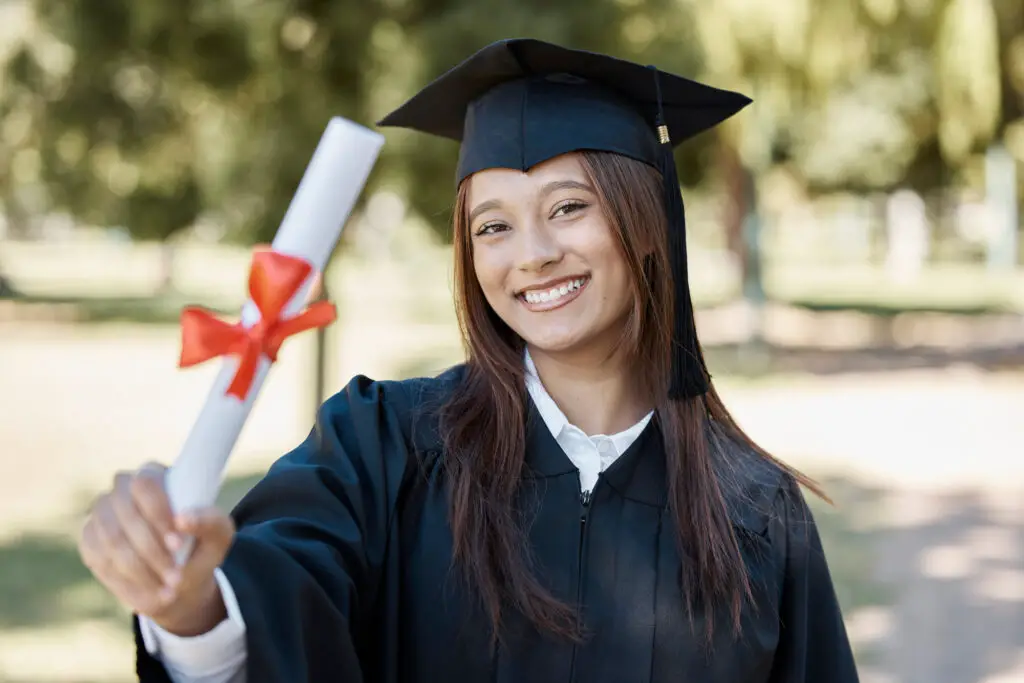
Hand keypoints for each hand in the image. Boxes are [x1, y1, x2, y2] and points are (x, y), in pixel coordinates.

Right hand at [77, 462, 235, 635]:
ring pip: (112, 540)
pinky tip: (150, 591)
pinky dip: (127, 580)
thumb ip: (210, 521)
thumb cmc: (202, 545)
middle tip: (176, 577)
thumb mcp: (219, 535)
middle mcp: (122, 488)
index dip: (158, 514)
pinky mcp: (89, 539)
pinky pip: (100, 559)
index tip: (177, 544)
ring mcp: (102, 513)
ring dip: (142, 570)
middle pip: (125, 513)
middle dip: (152, 551)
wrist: (179, 578)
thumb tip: (183, 518)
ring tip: (169, 589)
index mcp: (154, 475)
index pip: (145, 483)